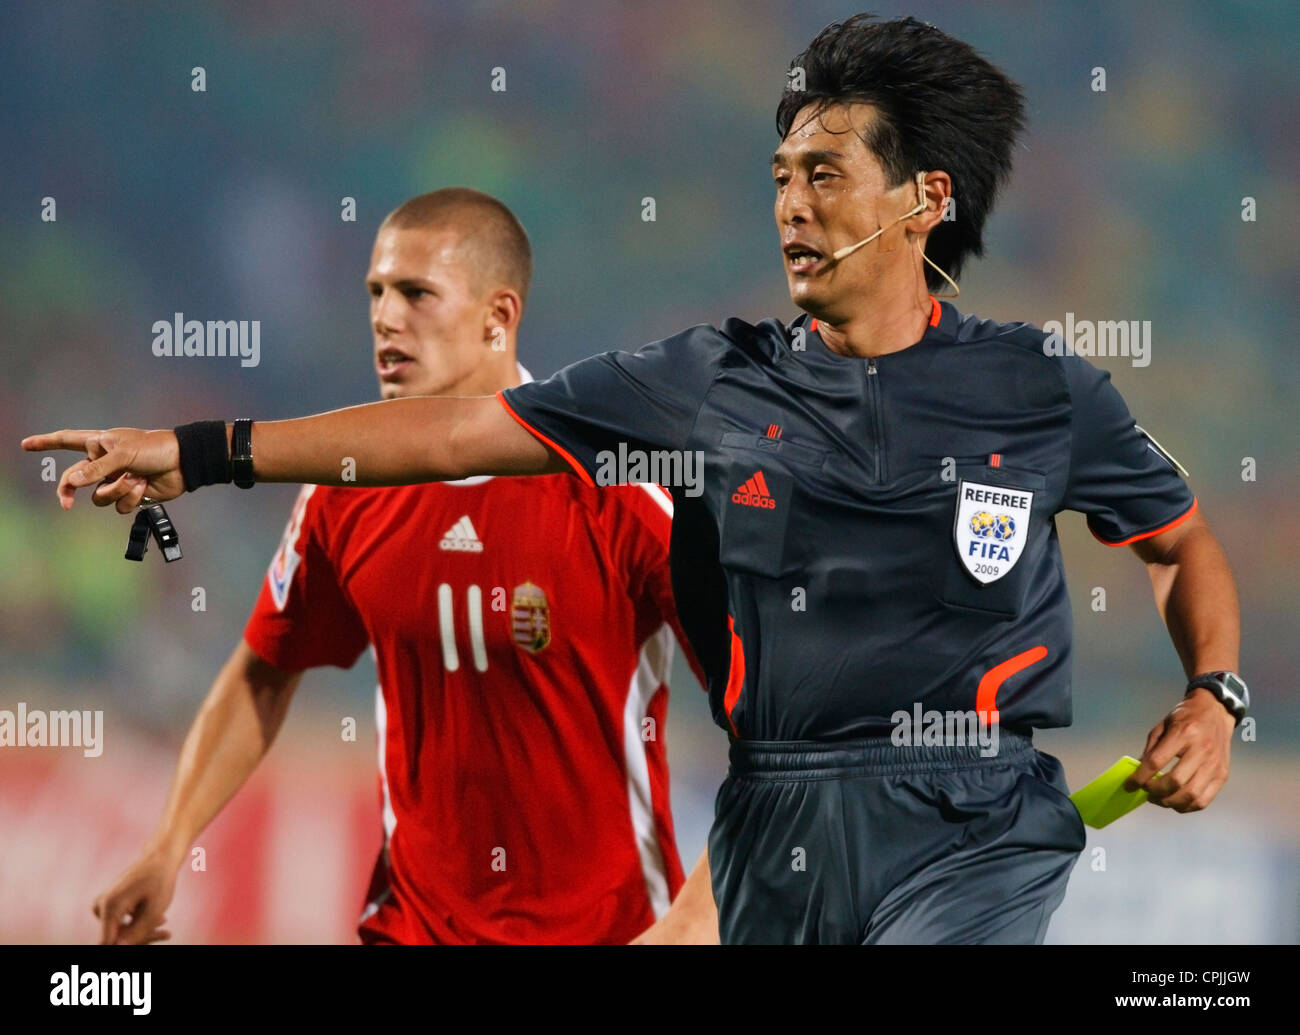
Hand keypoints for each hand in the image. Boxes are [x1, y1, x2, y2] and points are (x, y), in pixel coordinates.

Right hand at [21, 428, 185, 510]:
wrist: (183, 464)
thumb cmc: (155, 449)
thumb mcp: (123, 454)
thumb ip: (96, 468)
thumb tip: (72, 482)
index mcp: (100, 444)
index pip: (67, 441)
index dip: (46, 442)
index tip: (26, 444)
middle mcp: (105, 463)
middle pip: (76, 480)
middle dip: (70, 491)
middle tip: (66, 503)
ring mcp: (116, 480)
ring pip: (100, 497)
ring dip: (117, 490)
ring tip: (136, 478)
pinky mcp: (130, 495)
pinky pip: (119, 506)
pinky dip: (131, 498)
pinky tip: (144, 487)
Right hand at [93, 845, 181, 944]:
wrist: (161, 856)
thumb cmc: (160, 881)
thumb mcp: (154, 910)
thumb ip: (136, 933)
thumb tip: (118, 950)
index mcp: (109, 907)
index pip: (106, 943)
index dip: (121, 948)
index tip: (142, 943)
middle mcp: (100, 906)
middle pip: (115, 938)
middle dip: (141, 939)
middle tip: (166, 934)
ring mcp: (103, 905)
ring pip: (120, 931)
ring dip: (143, 932)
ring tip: (165, 924)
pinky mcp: (110, 905)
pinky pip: (122, 922)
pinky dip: (140, 923)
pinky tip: (161, 919)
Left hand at [1124, 688, 1235, 811]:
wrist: (1215, 711)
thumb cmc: (1186, 717)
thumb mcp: (1162, 725)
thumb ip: (1151, 749)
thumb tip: (1140, 772)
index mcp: (1184, 733)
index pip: (1157, 761)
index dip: (1140, 777)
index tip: (1130, 784)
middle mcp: (1202, 750)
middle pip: (1176, 781)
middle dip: (1155, 791)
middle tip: (1145, 791)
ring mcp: (1215, 765)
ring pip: (1191, 795)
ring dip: (1170, 802)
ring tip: (1158, 799)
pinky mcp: (1222, 775)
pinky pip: (1204, 800)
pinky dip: (1186, 806)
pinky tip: (1175, 801)